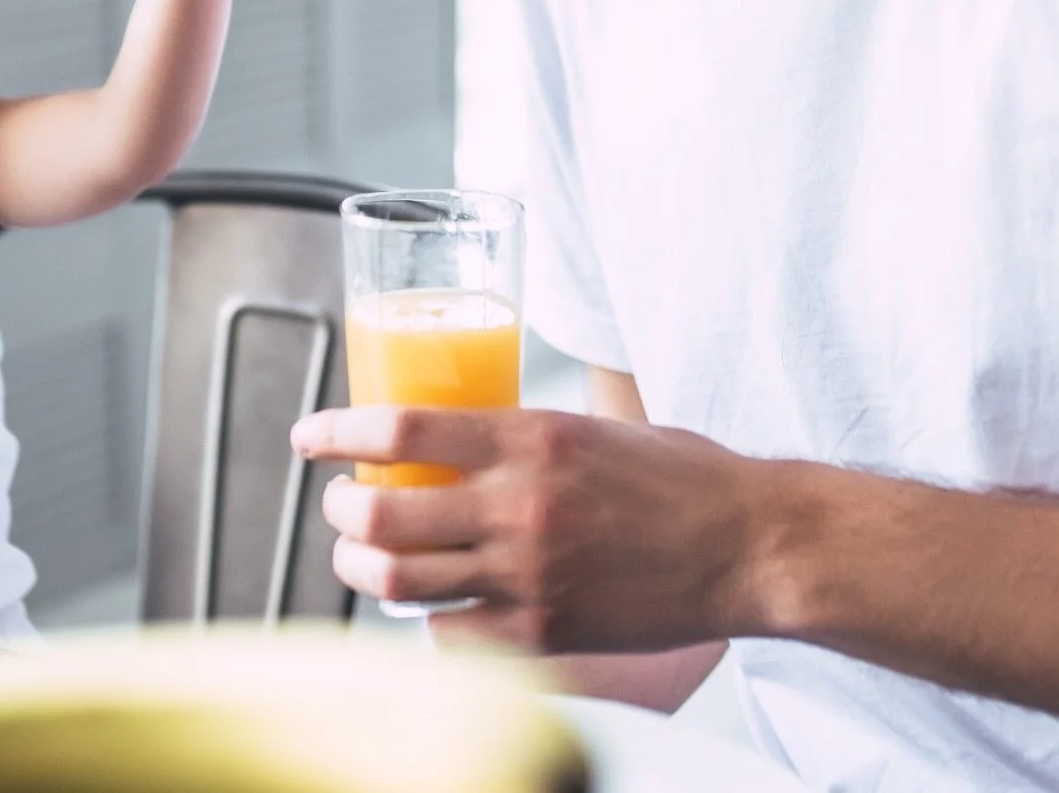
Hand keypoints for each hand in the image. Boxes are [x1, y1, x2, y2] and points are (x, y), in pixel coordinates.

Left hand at [290, 403, 765, 654]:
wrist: (750, 546)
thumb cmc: (681, 477)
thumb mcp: (595, 425)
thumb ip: (526, 434)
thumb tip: (463, 432)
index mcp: (531, 437)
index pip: (400, 427)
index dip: (337, 432)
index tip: (308, 436)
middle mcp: (519, 504)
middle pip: (380, 511)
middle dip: (340, 509)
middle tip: (339, 502)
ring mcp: (529, 575)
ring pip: (397, 579)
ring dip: (362, 565)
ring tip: (360, 554)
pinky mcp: (545, 632)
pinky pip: (448, 633)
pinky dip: (427, 619)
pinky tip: (432, 604)